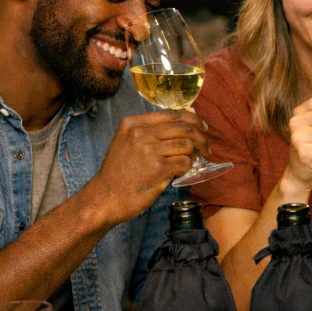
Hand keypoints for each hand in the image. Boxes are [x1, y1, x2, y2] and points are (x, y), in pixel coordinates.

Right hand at [88, 109, 208, 225]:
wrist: (106, 198)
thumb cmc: (120, 172)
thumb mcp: (130, 142)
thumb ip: (157, 128)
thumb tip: (192, 112)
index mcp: (133, 123)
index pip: (172, 114)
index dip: (193, 119)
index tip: (203, 127)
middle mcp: (140, 133)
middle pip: (184, 128)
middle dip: (200, 138)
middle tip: (205, 149)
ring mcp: (149, 151)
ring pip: (187, 146)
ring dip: (192, 156)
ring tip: (187, 163)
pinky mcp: (158, 168)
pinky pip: (185, 162)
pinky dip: (186, 168)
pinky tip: (178, 173)